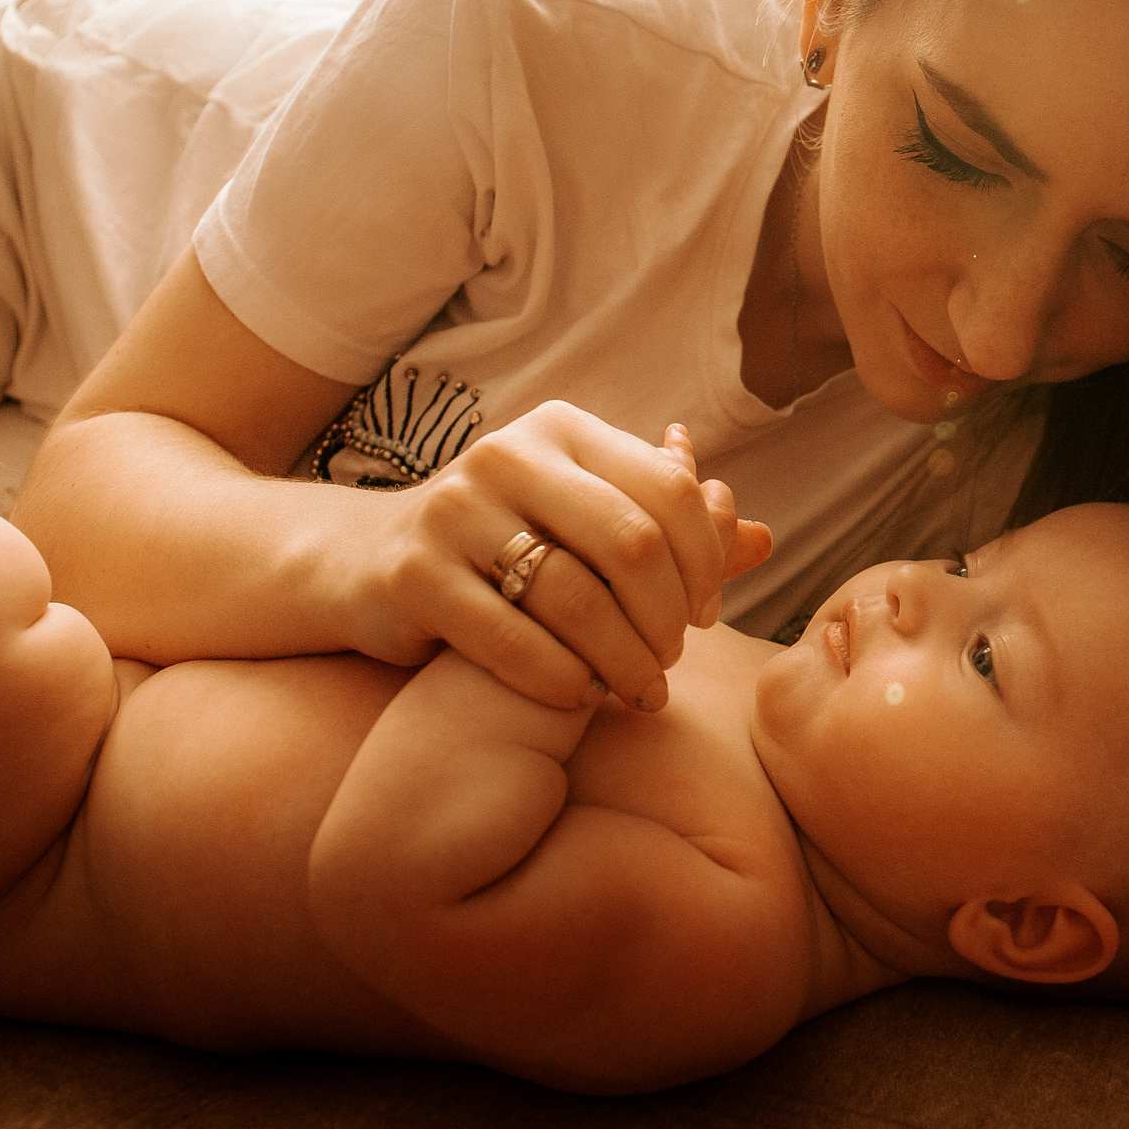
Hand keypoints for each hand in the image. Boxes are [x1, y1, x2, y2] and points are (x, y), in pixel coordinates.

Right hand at [341, 402, 772, 712]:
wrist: (364, 564)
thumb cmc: (502, 547)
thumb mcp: (585, 523)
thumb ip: (671, 532)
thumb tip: (764, 538)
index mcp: (562, 429)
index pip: (670, 491)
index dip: (705, 561)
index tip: (705, 613)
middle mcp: (507, 456)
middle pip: (632, 544)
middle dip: (668, 618)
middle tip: (671, 663)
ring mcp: (454, 512)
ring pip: (578, 599)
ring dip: (624, 661)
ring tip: (638, 692)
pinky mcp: (413, 575)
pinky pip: (515, 642)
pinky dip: (563, 681)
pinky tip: (581, 698)